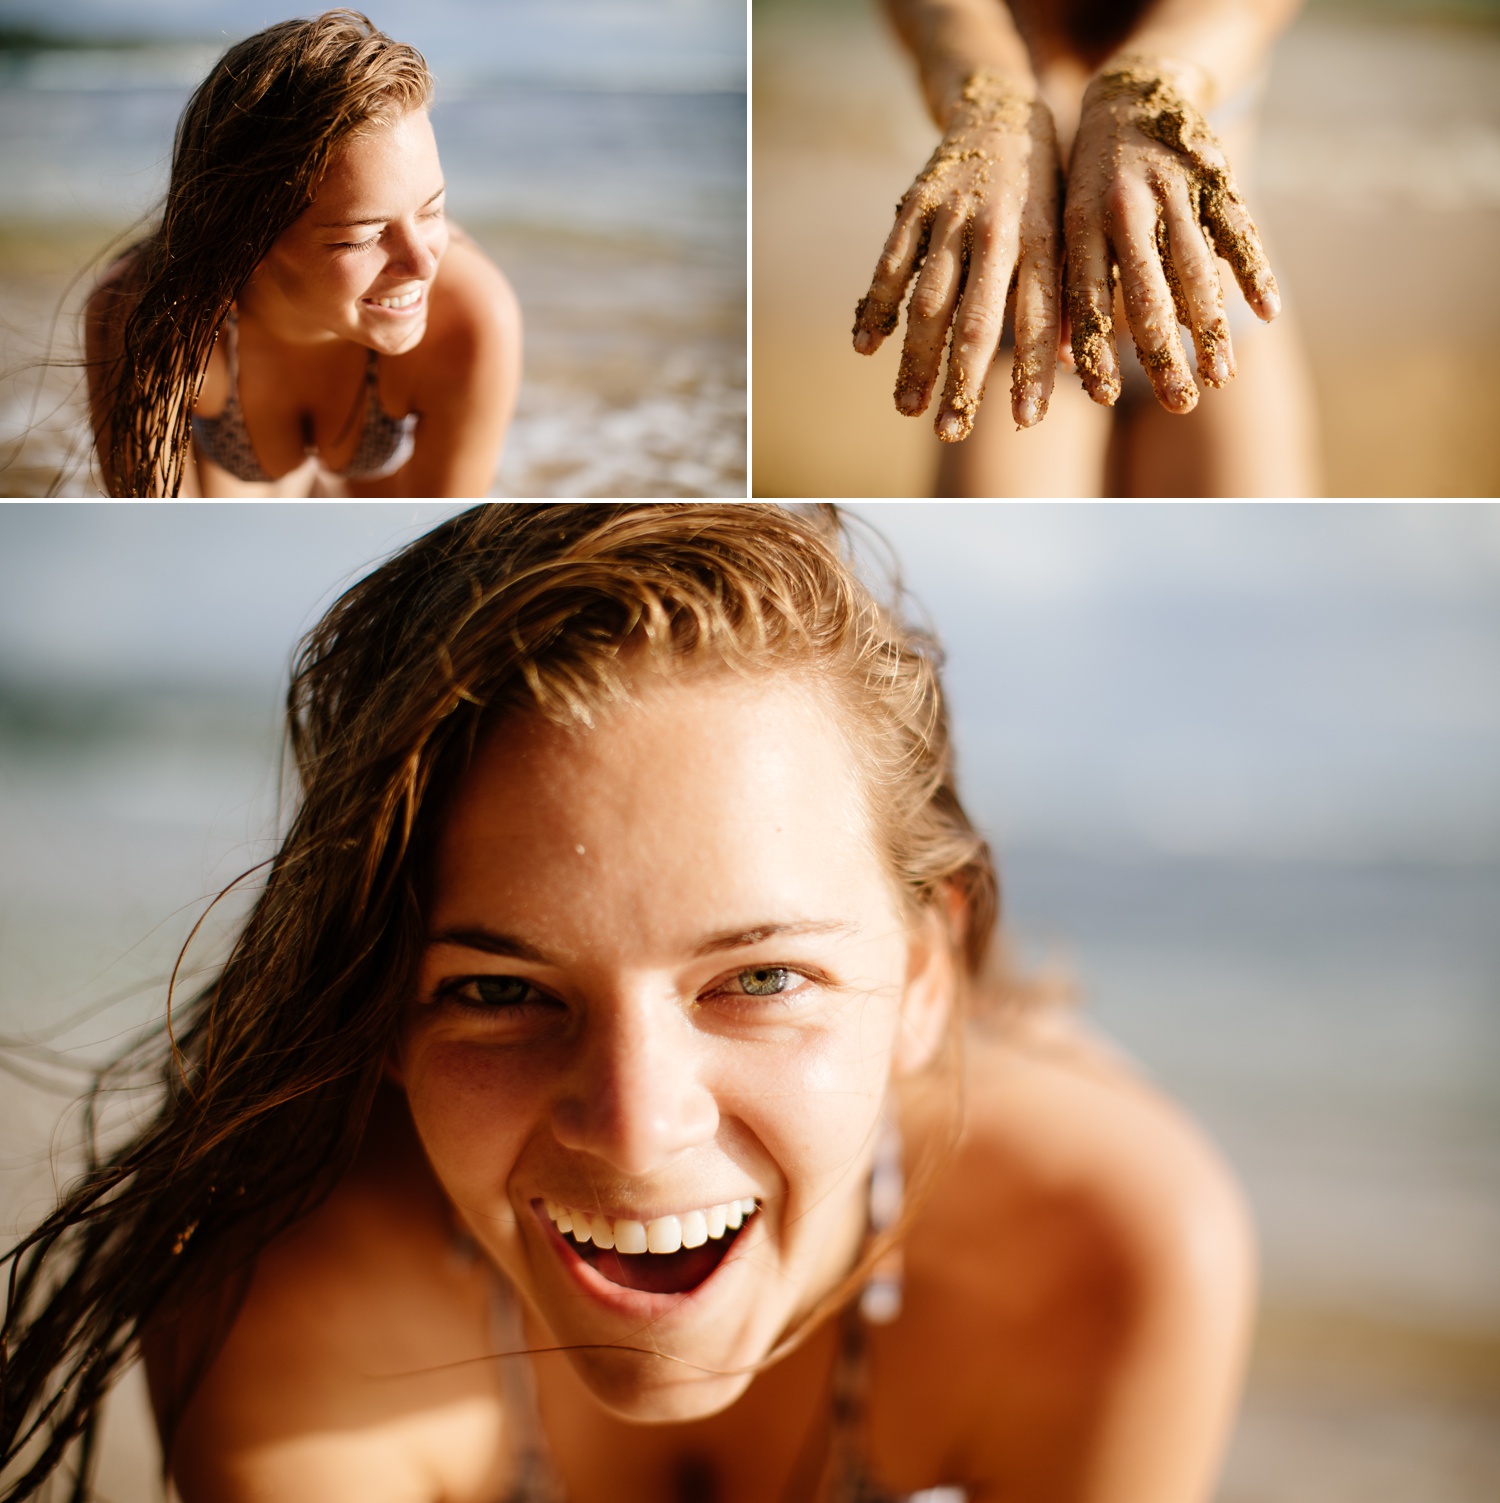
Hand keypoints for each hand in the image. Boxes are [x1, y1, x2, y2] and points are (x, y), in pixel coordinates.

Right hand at [853, 71, 1061, 439]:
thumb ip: (1065, 296)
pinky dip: (876, 306)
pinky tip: (866, 347)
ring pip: (929, 301)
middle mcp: (997, 230)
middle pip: (977, 319)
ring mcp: (951, 217)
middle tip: (951, 432)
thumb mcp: (1066, 233)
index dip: (1033, 370)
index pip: (1039, 317)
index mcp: (1044, 240)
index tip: (1026, 419)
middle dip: (963, 380)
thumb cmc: (1043, 188)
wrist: (1001, 107)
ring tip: (908, 407)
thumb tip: (1067, 364)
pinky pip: (890, 264)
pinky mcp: (914, 205)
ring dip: (917, 360)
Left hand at [1064, 56, 1280, 412]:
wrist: (1127, 94)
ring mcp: (1174, 191)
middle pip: (1147, 294)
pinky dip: (1254, 271)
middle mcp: (1126, 209)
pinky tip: (1267, 312)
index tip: (1104, 399)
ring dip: (1210, 328)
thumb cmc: (1087, 185)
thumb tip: (1063, 367)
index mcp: (1081, 226)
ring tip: (1220, 376)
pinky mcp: (1214, 177)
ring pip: (1194, 269)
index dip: (1094, 350)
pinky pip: (1237, 229)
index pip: (1086, 300)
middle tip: (1180, 404)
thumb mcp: (1064, 230)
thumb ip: (1066, 294)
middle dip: (1162, 355)